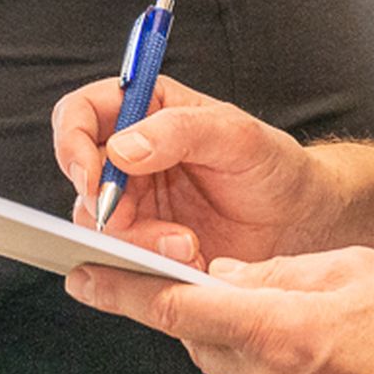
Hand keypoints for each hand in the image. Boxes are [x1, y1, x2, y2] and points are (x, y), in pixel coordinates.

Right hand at [48, 76, 322, 269]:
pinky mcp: (147, 243)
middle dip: (106, 204)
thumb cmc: (275, 167)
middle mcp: (132, 155)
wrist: (303, 223)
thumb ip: (179, 131)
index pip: (80, 114)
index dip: (71, 142)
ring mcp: (137, 202)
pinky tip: (190, 258)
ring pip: (99, 224)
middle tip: (133, 220)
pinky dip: (150, 263)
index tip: (90, 175)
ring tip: (187, 245)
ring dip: (137, 239)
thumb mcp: (235, 136)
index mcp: (146, 110)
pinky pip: (123, 257)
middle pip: (82, 177)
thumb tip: (122, 148)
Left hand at [63, 246, 373, 373]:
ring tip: (327, 346)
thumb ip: (275, 273)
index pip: (176, 306)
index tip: (82, 278)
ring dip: (258, 354)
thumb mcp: (353, 269)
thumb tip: (220, 277)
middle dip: (217, 315)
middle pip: (203, 341)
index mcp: (280, 329)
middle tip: (268, 300)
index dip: (121, 291)